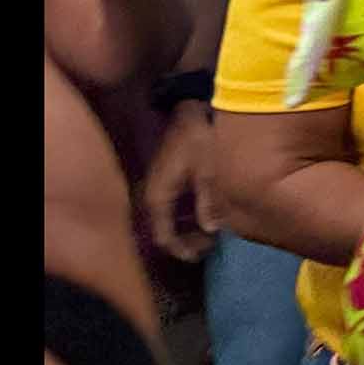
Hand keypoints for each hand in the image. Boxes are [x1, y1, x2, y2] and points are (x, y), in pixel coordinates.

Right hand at [142, 99, 221, 260]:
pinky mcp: (166, 177)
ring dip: (186, 228)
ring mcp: (157, 186)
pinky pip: (172, 205)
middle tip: (210, 245)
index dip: (181, 250)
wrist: (191, 108)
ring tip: (211, 231)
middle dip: (186, 241)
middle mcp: (152, 195)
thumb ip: (209, 203)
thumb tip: (211, 230)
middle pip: (164, 230)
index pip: (163, 237)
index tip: (200, 256)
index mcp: (158, 198)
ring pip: (168, 218)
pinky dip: (186, 213)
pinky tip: (205, 212)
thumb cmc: (200, 139)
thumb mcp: (209, 172)